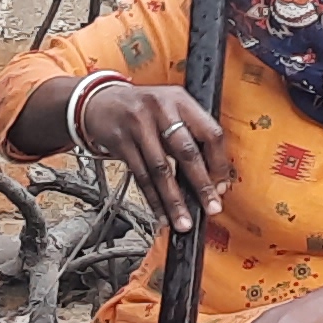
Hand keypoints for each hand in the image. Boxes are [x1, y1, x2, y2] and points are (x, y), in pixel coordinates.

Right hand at [75, 79, 230, 228]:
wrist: (101, 101)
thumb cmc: (144, 108)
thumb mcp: (171, 109)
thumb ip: (191, 134)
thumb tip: (212, 177)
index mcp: (181, 100)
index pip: (210, 133)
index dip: (219, 163)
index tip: (222, 186)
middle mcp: (161, 110)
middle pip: (186, 152)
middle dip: (201, 185)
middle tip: (211, 208)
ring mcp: (139, 125)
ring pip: (161, 169)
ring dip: (173, 200)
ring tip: (183, 221)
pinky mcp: (122, 141)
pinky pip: (141, 176)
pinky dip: (152, 199)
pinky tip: (161, 213)